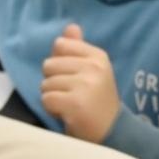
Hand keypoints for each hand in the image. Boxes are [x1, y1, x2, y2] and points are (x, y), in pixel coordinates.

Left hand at [40, 24, 120, 142]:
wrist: (113, 132)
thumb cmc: (96, 100)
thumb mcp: (91, 71)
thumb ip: (78, 48)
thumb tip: (70, 26)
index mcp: (98, 56)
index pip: (60, 45)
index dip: (59, 64)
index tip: (74, 77)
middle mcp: (94, 67)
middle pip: (48, 65)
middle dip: (54, 82)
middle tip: (72, 94)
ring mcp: (86, 85)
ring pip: (45, 84)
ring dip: (53, 97)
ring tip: (71, 104)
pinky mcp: (76, 103)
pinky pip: (46, 99)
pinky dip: (52, 109)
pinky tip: (68, 113)